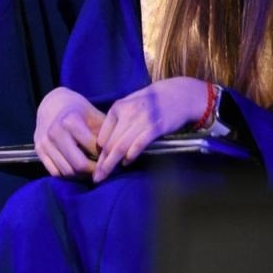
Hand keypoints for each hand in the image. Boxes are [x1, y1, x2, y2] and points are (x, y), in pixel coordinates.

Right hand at [33, 86, 104, 177]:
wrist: (52, 104)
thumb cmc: (78, 110)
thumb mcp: (95, 115)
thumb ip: (106, 133)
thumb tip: (118, 153)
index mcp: (70, 121)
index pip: (93, 150)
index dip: (106, 156)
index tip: (112, 159)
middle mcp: (54, 133)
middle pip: (79, 164)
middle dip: (94, 171)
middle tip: (103, 170)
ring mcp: (44, 143)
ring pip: (66, 171)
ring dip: (81, 175)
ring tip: (91, 171)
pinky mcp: (38, 150)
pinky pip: (54, 172)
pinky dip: (67, 175)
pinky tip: (76, 170)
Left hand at [90, 76, 209, 182]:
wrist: (179, 94)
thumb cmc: (151, 102)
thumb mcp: (129, 105)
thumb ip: (116, 121)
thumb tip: (102, 143)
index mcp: (117, 108)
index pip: (102, 135)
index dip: (97, 153)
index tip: (93, 165)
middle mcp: (127, 113)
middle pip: (110, 143)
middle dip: (101, 162)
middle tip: (95, 177)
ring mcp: (142, 120)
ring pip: (121, 146)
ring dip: (111, 163)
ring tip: (105, 175)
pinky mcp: (156, 127)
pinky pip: (139, 144)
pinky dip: (131, 155)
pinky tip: (126, 163)